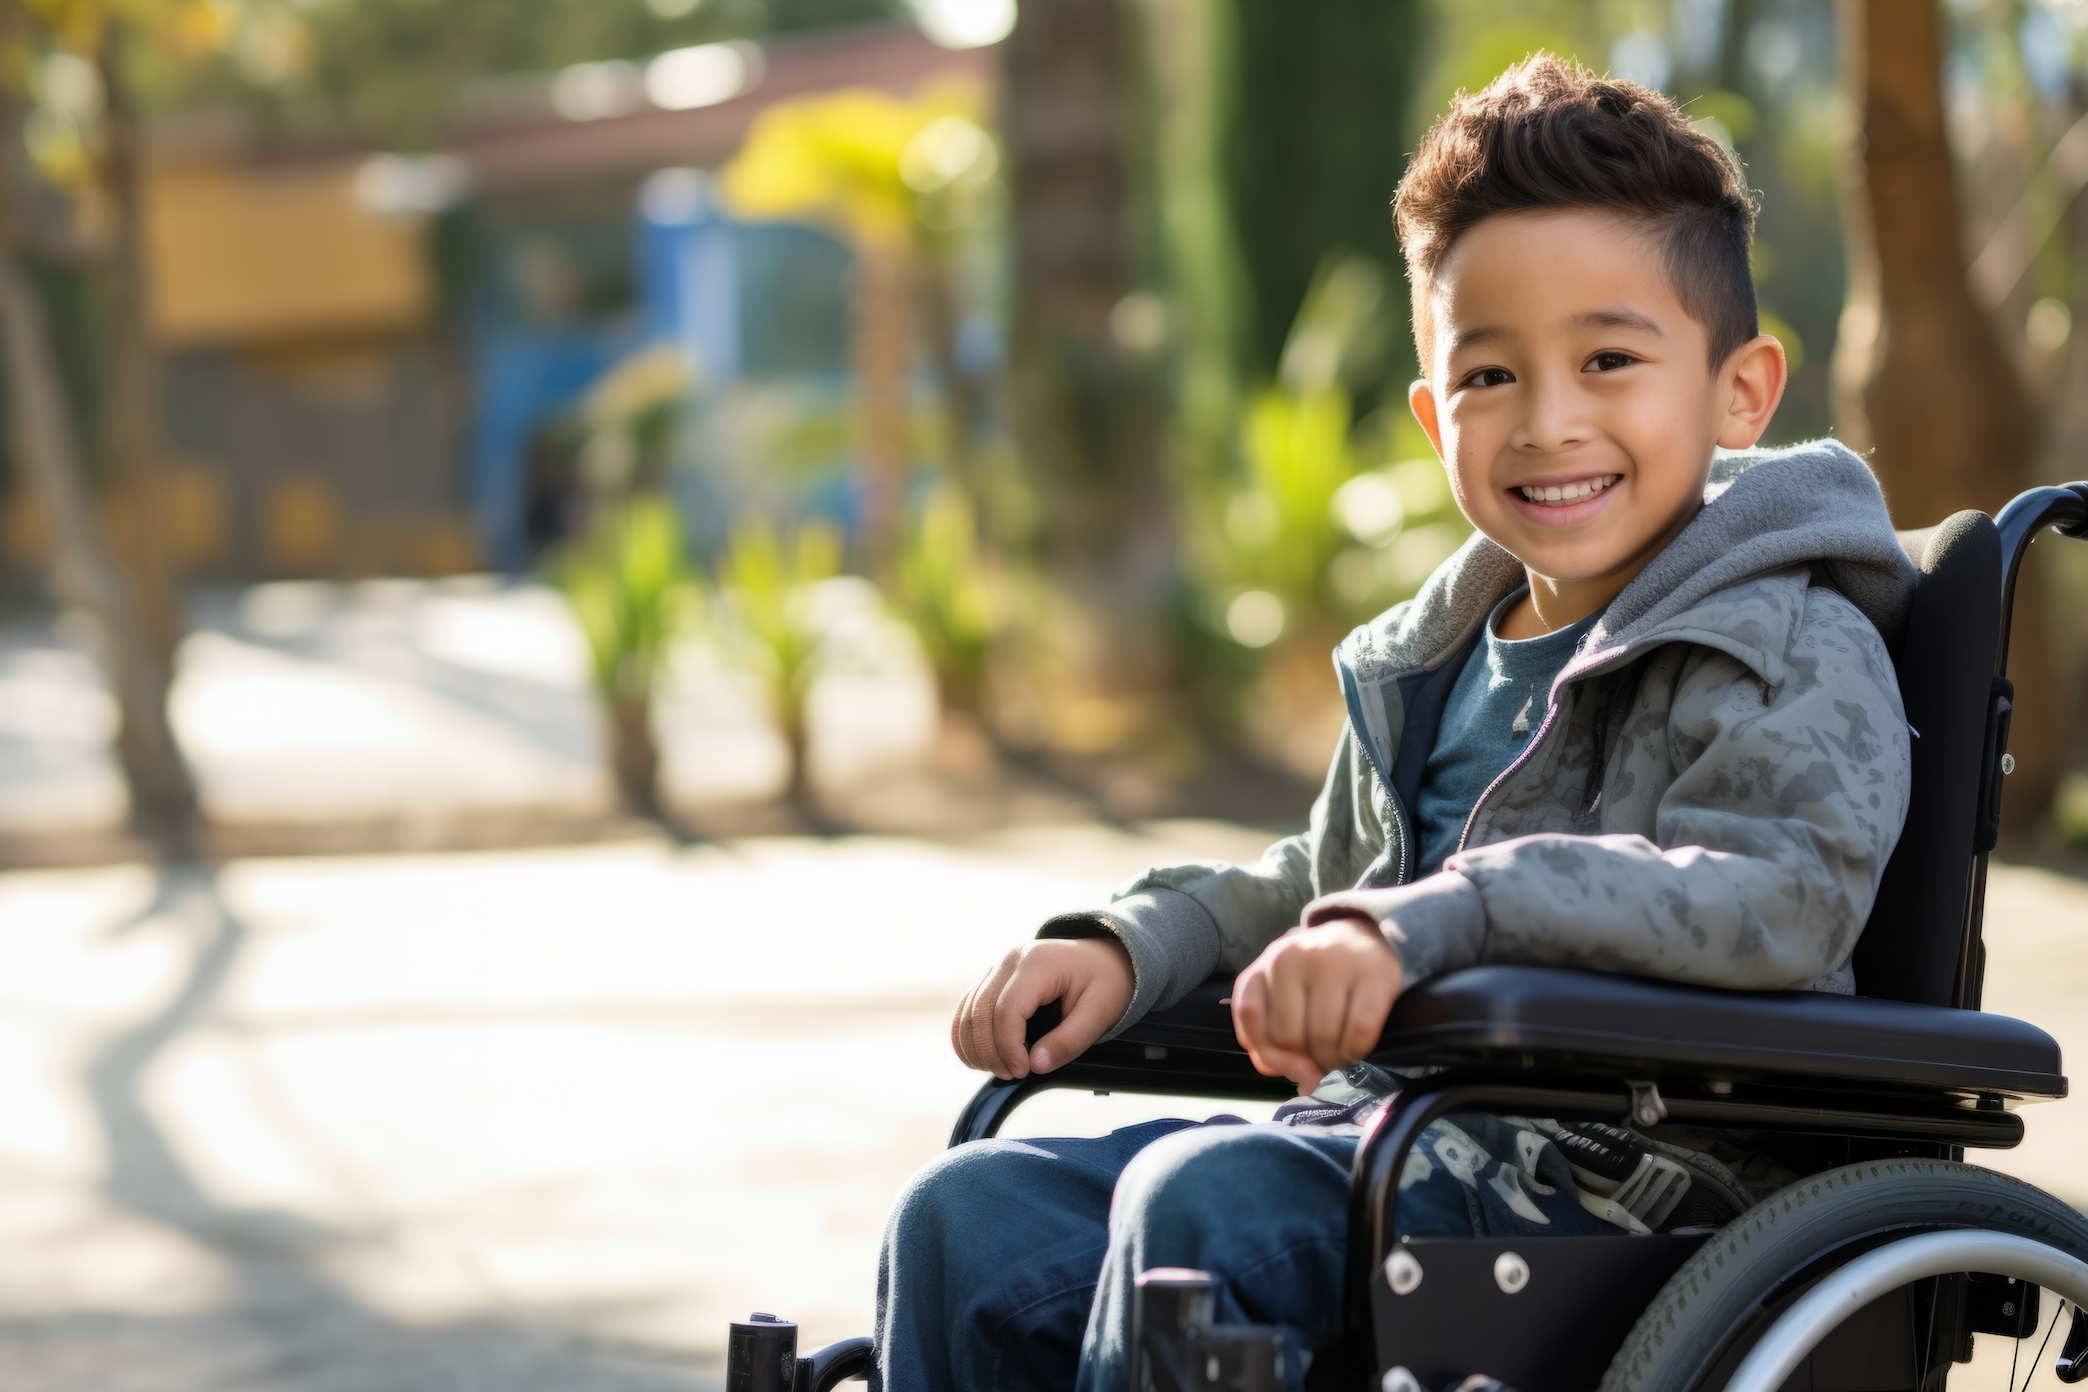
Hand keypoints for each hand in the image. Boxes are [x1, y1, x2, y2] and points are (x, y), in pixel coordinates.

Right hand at [950, 937, 1133, 1079]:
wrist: (1104, 956)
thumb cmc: (1105, 981)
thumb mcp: (1100, 1012)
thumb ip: (1069, 1041)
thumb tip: (1036, 1066)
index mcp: (1038, 963)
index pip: (1007, 1010)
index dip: (1008, 1047)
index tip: (1022, 1071)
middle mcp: (1010, 960)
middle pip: (980, 1013)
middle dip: (991, 1052)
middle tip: (1014, 1075)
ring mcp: (997, 966)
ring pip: (967, 1012)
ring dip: (975, 1048)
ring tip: (1001, 1070)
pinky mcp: (992, 977)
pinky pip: (967, 1007)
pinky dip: (967, 1036)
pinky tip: (981, 1058)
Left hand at [1232, 915, 1403, 1094]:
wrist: (1360, 937)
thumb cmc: (1316, 978)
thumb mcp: (1282, 998)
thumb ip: (1272, 1040)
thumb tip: (1301, 1080)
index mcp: (1265, 965)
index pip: (1251, 1016)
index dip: (1269, 1050)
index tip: (1290, 1063)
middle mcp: (1293, 958)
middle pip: (1289, 1036)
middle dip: (1306, 1061)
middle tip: (1320, 1063)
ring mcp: (1333, 962)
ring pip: (1323, 1037)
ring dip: (1333, 1061)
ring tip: (1338, 1058)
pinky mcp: (1372, 973)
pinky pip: (1360, 1032)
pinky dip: (1357, 1051)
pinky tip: (1357, 1049)